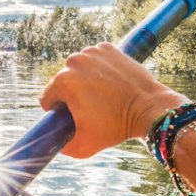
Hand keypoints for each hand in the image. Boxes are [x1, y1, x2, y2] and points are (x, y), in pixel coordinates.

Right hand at [39, 42, 185, 157]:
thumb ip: (62, 147)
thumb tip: (54, 143)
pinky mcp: (107, 48)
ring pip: (79, 69)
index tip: (74, 116)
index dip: (58, 111)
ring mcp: (92, 52)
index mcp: (63, 81)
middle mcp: (74, 61)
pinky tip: (110, 82)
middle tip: (92, 107)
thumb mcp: (83, 146)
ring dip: (84, 80)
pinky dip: (99, 69)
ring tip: (102, 95)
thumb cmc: (116, 127)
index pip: (47, 98)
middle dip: (73, 94)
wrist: (148, 108)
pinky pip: (94, 59)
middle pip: (63, 82)